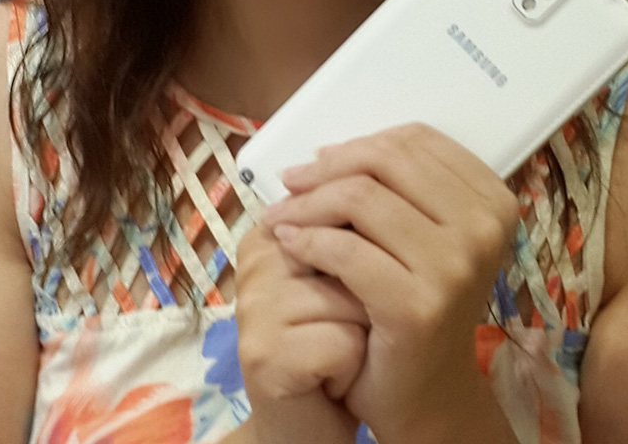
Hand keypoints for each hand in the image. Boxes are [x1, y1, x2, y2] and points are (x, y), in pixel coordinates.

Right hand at [234, 223, 368, 443]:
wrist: (308, 423)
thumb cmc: (334, 341)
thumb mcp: (342, 276)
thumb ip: (348, 233)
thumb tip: (374, 205)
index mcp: (269, 231)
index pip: (340, 210)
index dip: (369, 251)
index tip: (349, 286)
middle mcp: (254, 260)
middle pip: (351, 250)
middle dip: (369, 290)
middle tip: (346, 323)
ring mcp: (253, 307)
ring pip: (354, 297)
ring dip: (366, 329)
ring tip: (341, 348)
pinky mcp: (264, 355)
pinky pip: (346, 342)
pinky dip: (355, 364)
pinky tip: (335, 376)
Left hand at [261, 123, 519, 442]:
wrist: (426, 392)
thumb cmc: (417, 301)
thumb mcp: (421, 232)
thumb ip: (395, 186)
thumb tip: (327, 151)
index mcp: (492, 200)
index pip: (415, 140)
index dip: (359, 143)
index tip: (320, 159)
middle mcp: (483, 228)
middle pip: (385, 161)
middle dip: (328, 167)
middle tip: (291, 182)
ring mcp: (456, 267)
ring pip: (360, 198)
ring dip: (307, 202)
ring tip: (282, 214)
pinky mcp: (419, 305)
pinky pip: (344, 248)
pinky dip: (306, 240)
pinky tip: (288, 243)